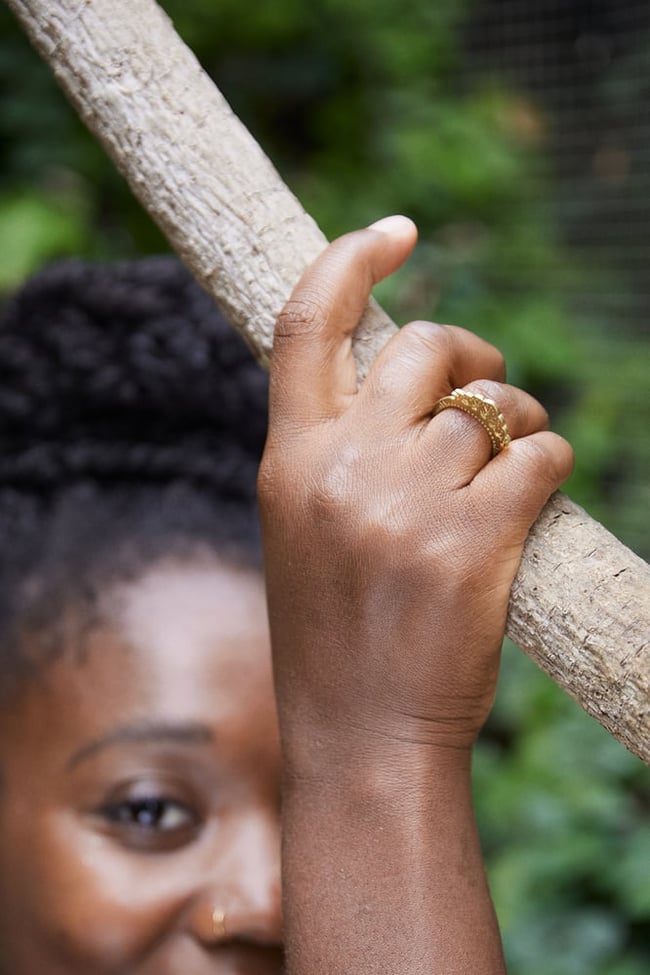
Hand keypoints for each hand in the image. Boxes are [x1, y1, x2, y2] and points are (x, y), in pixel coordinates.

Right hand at [259, 216, 573, 764]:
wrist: (358, 736)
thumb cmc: (335, 632)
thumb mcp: (304, 527)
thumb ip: (336, 449)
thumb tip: (411, 384)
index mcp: (287, 459)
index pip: (306, 322)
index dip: (351, 260)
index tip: (395, 231)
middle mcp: (340, 467)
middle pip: (424, 348)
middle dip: (471, 352)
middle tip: (491, 383)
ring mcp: (405, 503)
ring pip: (491, 407)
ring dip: (522, 421)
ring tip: (518, 459)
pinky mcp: (472, 541)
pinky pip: (537, 458)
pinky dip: (549, 464)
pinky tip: (536, 497)